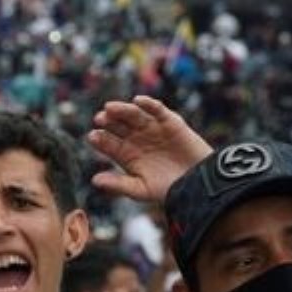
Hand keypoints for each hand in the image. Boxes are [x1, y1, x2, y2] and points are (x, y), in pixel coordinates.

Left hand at [88, 96, 211, 203]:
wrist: (198, 183)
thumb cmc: (168, 189)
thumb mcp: (141, 189)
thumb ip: (119, 185)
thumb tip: (94, 181)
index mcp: (125, 154)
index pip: (108, 143)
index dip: (100, 139)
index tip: (93, 136)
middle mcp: (135, 139)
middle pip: (117, 126)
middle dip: (108, 121)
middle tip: (100, 119)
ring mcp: (151, 129)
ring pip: (133, 116)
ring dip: (122, 110)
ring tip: (110, 108)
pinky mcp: (169, 122)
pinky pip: (157, 110)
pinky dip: (148, 104)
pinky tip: (138, 101)